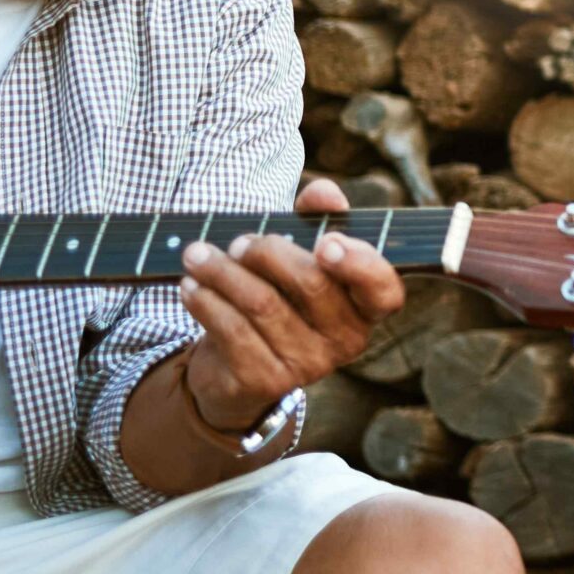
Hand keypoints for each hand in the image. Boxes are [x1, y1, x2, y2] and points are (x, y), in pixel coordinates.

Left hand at [178, 178, 407, 431]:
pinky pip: (232, 330)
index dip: (360, 265)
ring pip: (262, 304)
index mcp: (364, 307)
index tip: (325, 242)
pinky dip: (205, 301)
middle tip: (238, 243)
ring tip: (197, 256)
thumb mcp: (299, 255)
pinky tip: (190, 287)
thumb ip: (317, 218)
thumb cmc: (278, 298)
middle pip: (310, 284)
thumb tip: (325, 192)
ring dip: (222, 271)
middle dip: (266, 252)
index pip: (383, 289)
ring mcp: (308, 365)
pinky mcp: (267, 380)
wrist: (234, 369)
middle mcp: (347, 340)